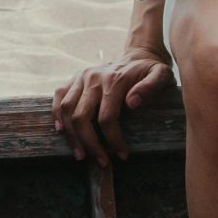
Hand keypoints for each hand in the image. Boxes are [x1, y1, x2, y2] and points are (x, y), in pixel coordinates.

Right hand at [50, 51, 173, 161]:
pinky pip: (58, 95)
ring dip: (71, 135)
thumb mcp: (161, 75)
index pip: (106, 117)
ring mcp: (81, 77)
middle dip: (90, 143)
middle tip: (101, 161)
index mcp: (114, 80)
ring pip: (66, 109)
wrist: (139, 56)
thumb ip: (151, 86)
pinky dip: (56, 114)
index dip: (113, 140)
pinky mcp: (74, 78)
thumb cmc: (151, 71)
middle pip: (81, 116)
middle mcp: (93, 77)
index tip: (122, 155)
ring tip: (81, 154)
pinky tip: (62, 131)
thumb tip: (131, 103)